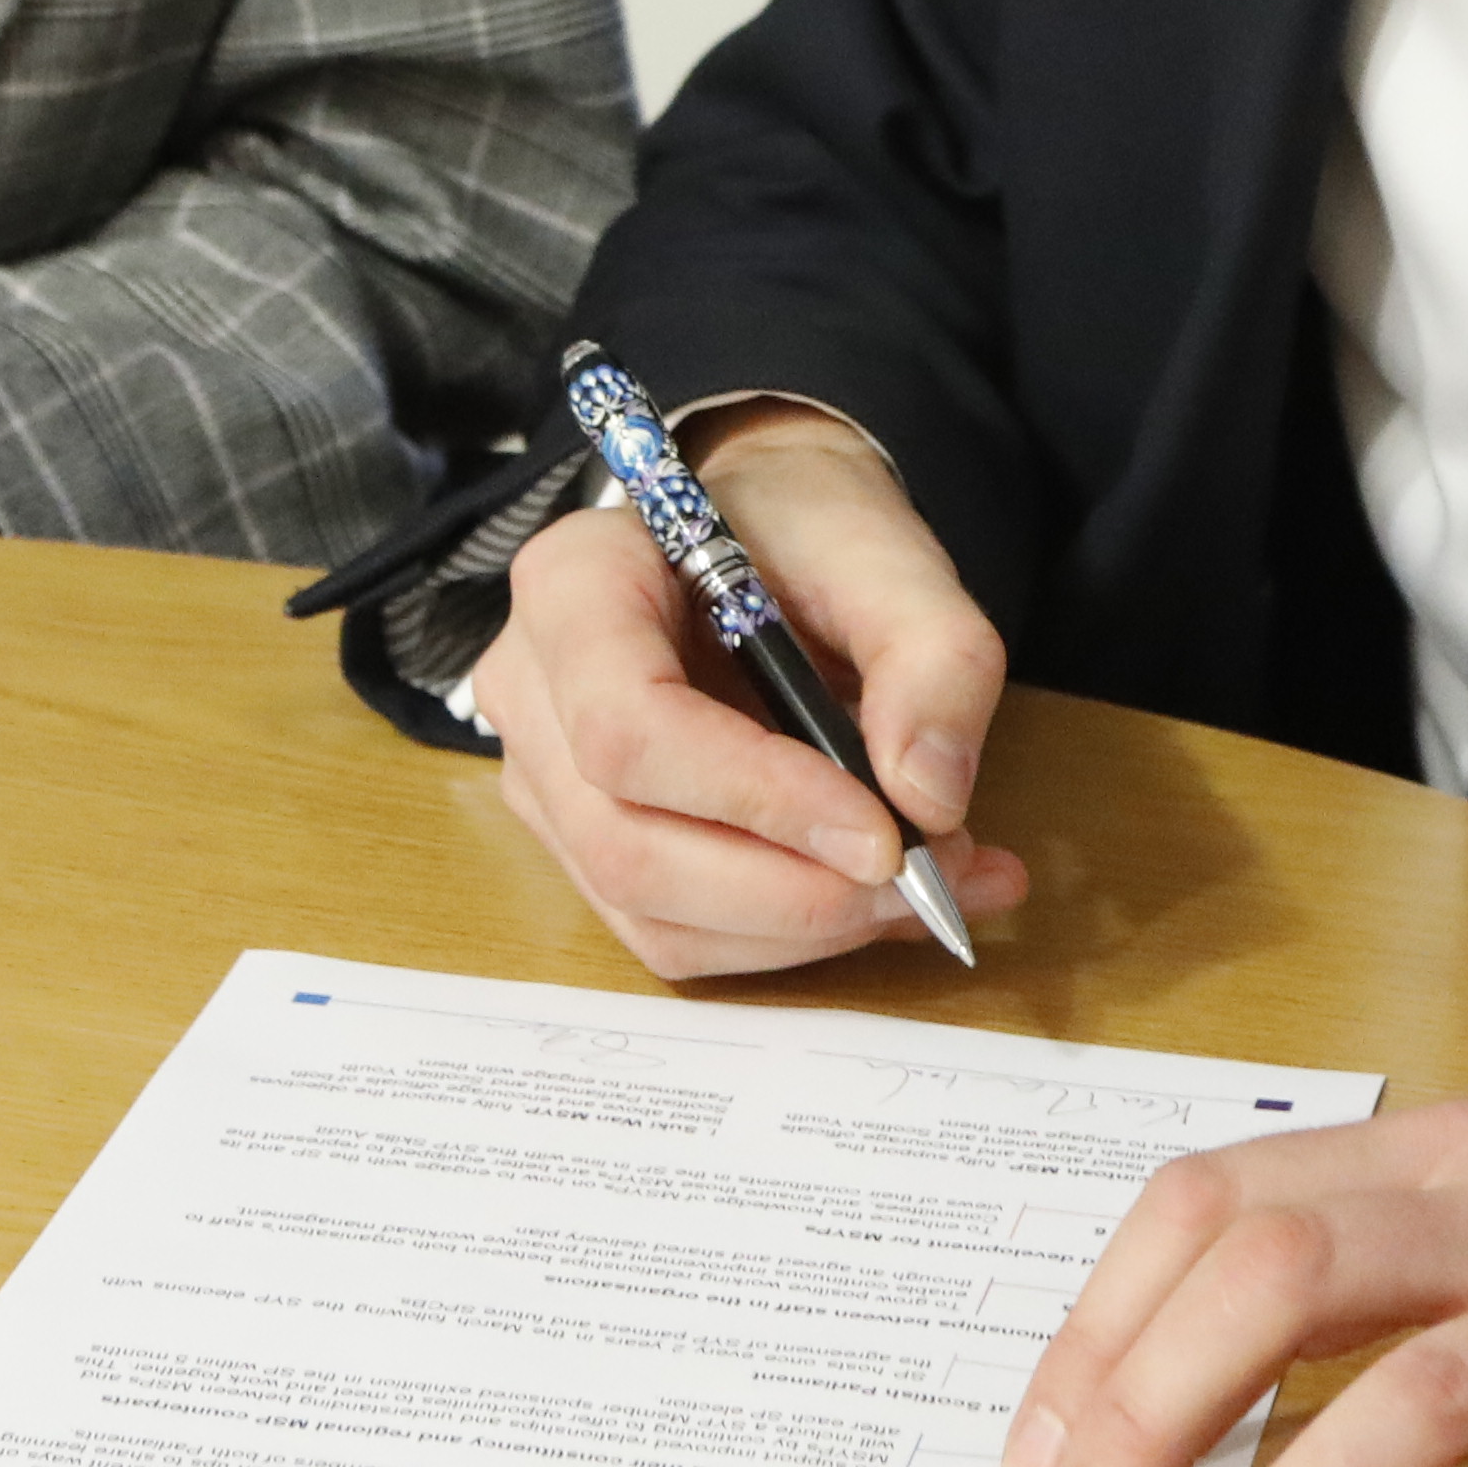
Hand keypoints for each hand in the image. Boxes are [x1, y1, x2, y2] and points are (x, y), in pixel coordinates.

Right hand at [461, 411, 1029, 973]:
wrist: (768, 532)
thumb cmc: (805, 528)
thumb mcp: (890, 553)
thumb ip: (935, 654)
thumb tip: (928, 798)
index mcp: (575, 584)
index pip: (627, 724)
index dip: (754, 797)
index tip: (883, 834)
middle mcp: (532, 691)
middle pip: (627, 844)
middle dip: (791, 891)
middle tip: (926, 882)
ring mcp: (546, 780)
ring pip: (651, 913)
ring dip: (801, 928)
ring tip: (933, 885)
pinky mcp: (586, 845)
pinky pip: (674, 934)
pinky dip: (787, 938)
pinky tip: (877, 896)